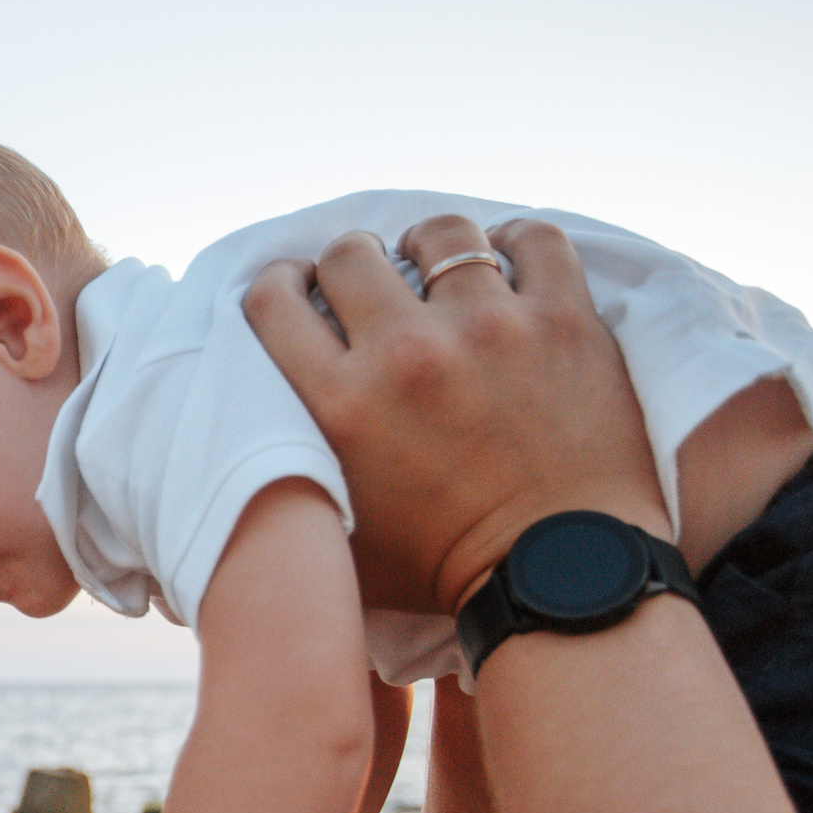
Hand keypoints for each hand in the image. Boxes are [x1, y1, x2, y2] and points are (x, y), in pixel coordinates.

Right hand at [242, 215, 664, 615]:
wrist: (564, 579)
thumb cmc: (445, 573)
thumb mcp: (334, 536)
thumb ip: (287, 482)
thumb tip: (248, 458)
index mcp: (340, 404)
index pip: (274, 300)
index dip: (281, 284)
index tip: (301, 292)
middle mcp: (406, 353)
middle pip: (349, 253)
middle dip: (351, 264)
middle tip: (372, 288)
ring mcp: (490, 327)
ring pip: (442, 233)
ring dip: (431, 247)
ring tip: (441, 270)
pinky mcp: (564, 319)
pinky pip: (535, 237)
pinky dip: (517, 244)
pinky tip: (509, 268)